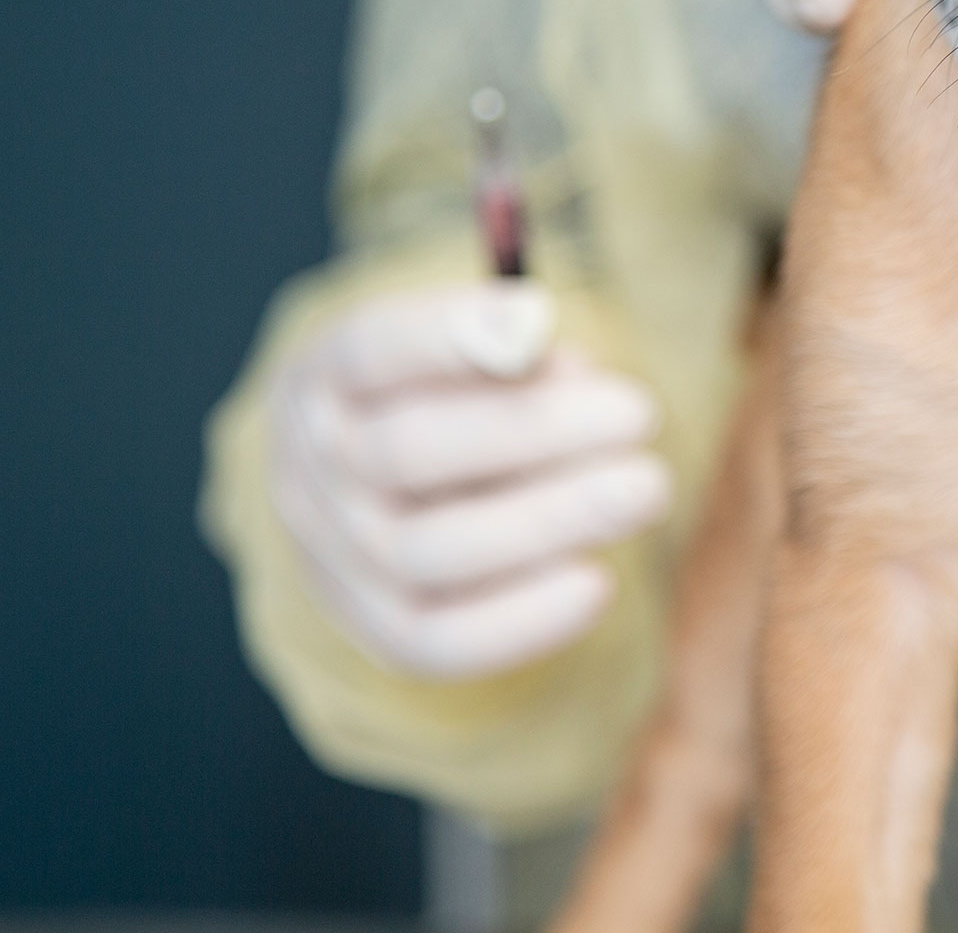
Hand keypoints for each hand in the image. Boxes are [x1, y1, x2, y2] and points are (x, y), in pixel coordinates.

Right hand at [268, 283, 671, 678]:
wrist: (383, 488)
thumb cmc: (454, 395)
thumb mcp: (472, 348)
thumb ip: (517, 353)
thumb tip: (571, 377)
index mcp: (327, 375)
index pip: (369, 349)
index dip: (449, 334)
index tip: (541, 316)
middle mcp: (311, 466)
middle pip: (405, 451)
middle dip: (534, 430)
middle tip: (642, 414)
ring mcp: (330, 556)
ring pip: (425, 551)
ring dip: (547, 521)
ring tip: (646, 488)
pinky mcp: (370, 628)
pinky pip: (436, 642)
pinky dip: (522, 619)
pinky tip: (599, 582)